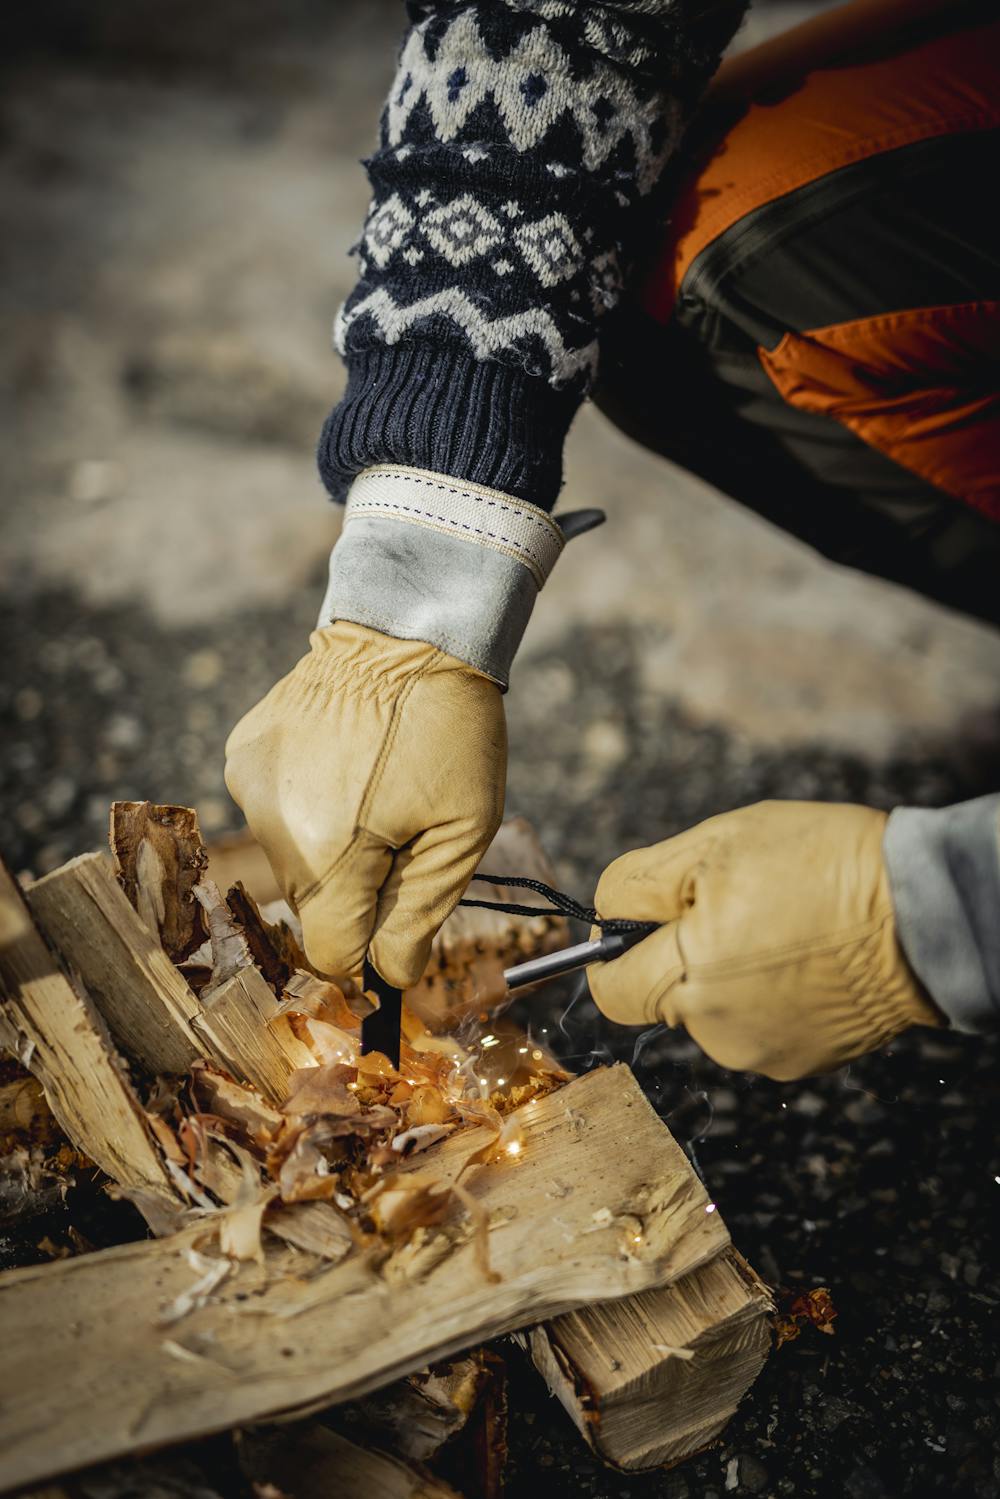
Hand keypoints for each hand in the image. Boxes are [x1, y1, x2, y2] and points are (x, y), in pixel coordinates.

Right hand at [225, 621, 505, 987]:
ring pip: (294, 855)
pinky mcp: (243, 751)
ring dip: (333, 844)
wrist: (410, 624)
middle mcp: (270, 821)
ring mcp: (249, 782)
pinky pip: (276, 806)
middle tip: (406, 830)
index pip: (332, 952)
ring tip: (377, 784)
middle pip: (314, 904)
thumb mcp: (464, 830)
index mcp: (327, 851)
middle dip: (360, 888)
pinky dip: (309, 801)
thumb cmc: (451, 728)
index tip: (400, 922)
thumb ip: (423, 912)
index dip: (371, 951)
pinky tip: (345, 758)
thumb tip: (393, 976)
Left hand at [588, 801, 943, 1079]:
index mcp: (687, 977)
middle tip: (733, 904)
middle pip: (663, 995)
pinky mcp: (803, 1060)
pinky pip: (757, 1023)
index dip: (615, 950)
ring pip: (711, 1009)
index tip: (645, 917)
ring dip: (726, 971)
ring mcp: (762, 1052)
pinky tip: (806, 955)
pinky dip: (769, 993)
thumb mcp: (714, 846)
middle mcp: (717, 1031)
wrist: (925, 910)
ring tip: (781, 926)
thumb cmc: (820, 865)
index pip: (609, 991)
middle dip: (681, 951)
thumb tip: (603, 916)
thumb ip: (639, 884)